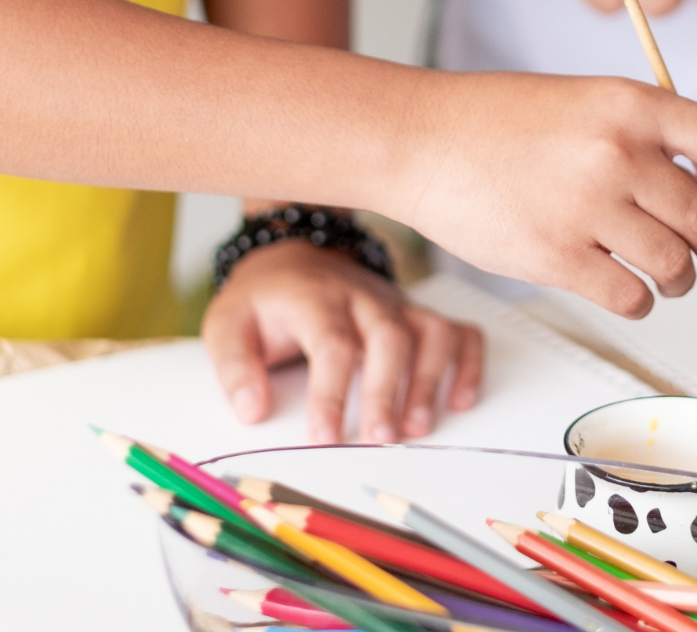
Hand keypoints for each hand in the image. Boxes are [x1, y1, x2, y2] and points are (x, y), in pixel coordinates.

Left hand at [202, 241, 483, 445]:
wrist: (294, 257)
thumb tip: (252, 411)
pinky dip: (469, 363)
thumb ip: (235, 367)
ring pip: (430, 333)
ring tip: (418, 427)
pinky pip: (458, 331)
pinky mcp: (416, 314)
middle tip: (380, 439)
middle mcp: (364, 297)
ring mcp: (396, 304)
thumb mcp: (227, 324)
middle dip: (388, 391)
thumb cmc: (265, 300)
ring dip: (430, 381)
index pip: (332, 344)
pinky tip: (462, 400)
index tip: (324, 437)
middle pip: (388, 338)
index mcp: (316, 298)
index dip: (331, 393)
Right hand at [391, 71, 696, 318]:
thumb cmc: (498, 123)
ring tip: (667, 279)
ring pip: (674, 265)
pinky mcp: (557, 256)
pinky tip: (627, 290)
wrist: (422, 140)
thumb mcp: (586, 102)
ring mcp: (587, 206)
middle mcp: (617, 152)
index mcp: (632, 105)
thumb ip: (645, 140)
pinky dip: (639, 301)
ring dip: (679, 281)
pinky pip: (631, 296)